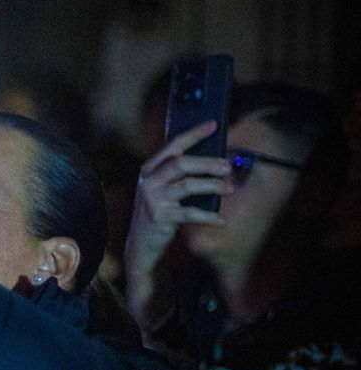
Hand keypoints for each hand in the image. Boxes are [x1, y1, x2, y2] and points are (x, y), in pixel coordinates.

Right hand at [124, 120, 230, 329]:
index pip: (172, 146)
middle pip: (180, 163)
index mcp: (149, 170)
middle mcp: (148, 181)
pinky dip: (208, 216)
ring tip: (229, 188)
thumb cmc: (157, 213)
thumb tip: (212, 162)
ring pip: (187, 185)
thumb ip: (177, 175)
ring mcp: (153, 199)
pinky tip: (221, 220)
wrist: (140, 244)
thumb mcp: (161, 190)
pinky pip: (190, 213)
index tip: (214, 125)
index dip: (194, 134)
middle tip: (228, 166)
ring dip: (212, 185)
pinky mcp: (160, 217)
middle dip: (207, 163)